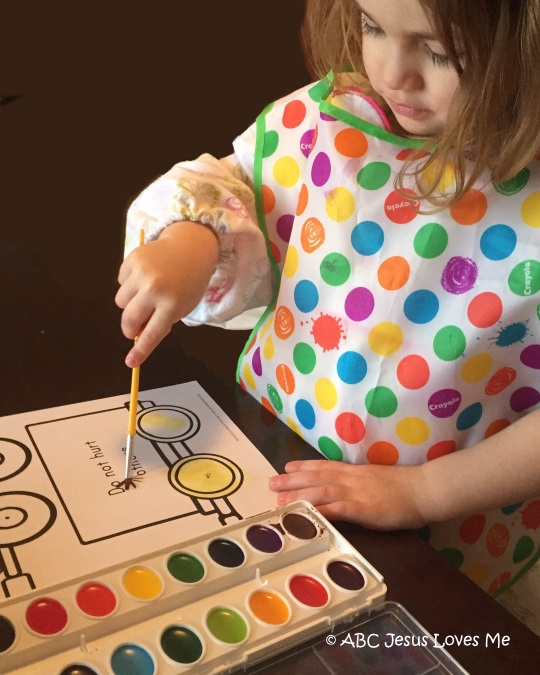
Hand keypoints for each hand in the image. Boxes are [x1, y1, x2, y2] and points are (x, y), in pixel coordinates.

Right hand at [115, 221, 217, 366]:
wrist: (190, 248)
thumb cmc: (189, 282)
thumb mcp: (183, 306)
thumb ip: (162, 321)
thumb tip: (138, 333)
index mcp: (172, 304)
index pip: (151, 334)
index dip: (140, 351)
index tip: (131, 362)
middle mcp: (155, 289)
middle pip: (129, 320)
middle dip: (130, 328)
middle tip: (136, 327)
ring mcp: (141, 273)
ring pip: (120, 302)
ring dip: (130, 303)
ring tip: (146, 294)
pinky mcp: (132, 259)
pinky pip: (120, 282)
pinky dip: (129, 284)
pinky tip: (144, 277)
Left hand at [269, 459, 428, 529]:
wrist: (425, 489)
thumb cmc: (406, 487)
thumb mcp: (378, 480)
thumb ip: (361, 482)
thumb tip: (348, 487)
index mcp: (356, 472)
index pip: (325, 466)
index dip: (304, 466)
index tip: (287, 466)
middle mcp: (351, 479)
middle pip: (317, 477)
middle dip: (292, 480)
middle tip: (271, 483)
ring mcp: (356, 493)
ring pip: (321, 491)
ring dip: (299, 495)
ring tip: (279, 499)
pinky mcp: (363, 509)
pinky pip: (337, 510)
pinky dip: (319, 512)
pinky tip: (305, 515)